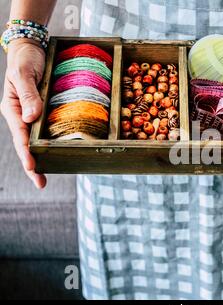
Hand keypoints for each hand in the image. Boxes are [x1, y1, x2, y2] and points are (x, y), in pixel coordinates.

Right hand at [0, 39, 46, 187]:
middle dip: (32, 164)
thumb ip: (29, 95)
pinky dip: (50, 142)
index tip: (32, 166)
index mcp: (12, 109)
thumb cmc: (25, 60)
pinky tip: (57, 153)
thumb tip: (31, 118)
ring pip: (35, 140)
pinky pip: (46, 130)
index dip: (26, 152)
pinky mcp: (42, 112)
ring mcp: (31, 115)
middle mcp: (21, 115)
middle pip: (26, 144)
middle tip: (40, 183)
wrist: (31, 49)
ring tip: (46, 175)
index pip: (19, 135)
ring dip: (41, 157)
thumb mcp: (24, 74)